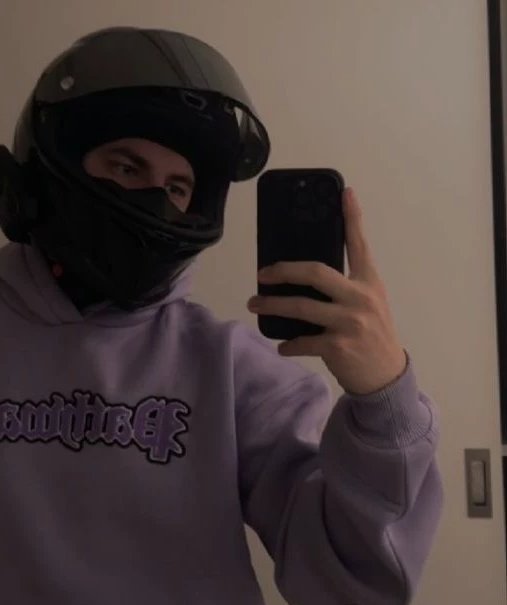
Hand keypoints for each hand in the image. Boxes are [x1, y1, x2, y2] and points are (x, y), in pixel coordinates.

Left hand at [248, 187, 406, 394]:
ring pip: (301, 306)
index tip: (344, 192)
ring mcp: (349, 322)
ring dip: (272, 306)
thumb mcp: (369, 304)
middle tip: (263, 273)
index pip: (359, 244)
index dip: (352, 217)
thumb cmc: (372, 336)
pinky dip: (288, 345)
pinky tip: (282, 346)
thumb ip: (347, 288)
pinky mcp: (337, 345)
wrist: (386, 375)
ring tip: (254, 304)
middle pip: (315, 272)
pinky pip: (303, 341)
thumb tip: (307, 277)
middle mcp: (360, 297)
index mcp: (369, 282)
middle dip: (284, 270)